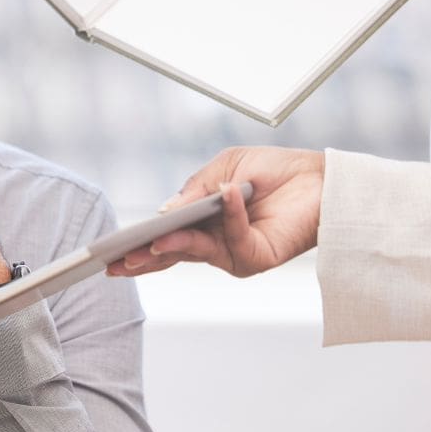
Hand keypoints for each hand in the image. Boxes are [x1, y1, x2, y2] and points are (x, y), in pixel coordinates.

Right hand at [106, 147, 324, 278]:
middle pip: (171, 254)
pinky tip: (226, 196)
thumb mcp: (223, 169)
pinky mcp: (257, 257)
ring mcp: (233, 254)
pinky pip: (236, 241)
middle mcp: (213, 243)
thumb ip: (194, 190)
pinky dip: (230, 218)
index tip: (111, 253)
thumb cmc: (273, 172)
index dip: (138, 246)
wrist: (319, 178)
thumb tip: (164, 213)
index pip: (163, 239)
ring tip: (156, 240)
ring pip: (196, 252)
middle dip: (144, 258)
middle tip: (120, 262)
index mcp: (200, 223)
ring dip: (176, 245)